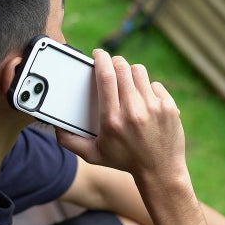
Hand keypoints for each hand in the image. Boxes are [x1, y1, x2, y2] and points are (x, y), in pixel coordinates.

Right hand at [56, 49, 185, 180]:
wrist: (160, 171)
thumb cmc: (125, 161)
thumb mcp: (93, 155)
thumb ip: (70, 141)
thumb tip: (55, 126)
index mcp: (112, 120)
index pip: (105, 77)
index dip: (101, 59)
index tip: (98, 53)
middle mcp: (133, 111)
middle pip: (122, 68)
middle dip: (115, 62)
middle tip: (112, 67)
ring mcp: (153, 107)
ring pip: (139, 72)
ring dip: (131, 73)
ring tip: (128, 83)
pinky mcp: (169, 106)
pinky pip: (155, 85)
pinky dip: (148, 88)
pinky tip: (145, 100)